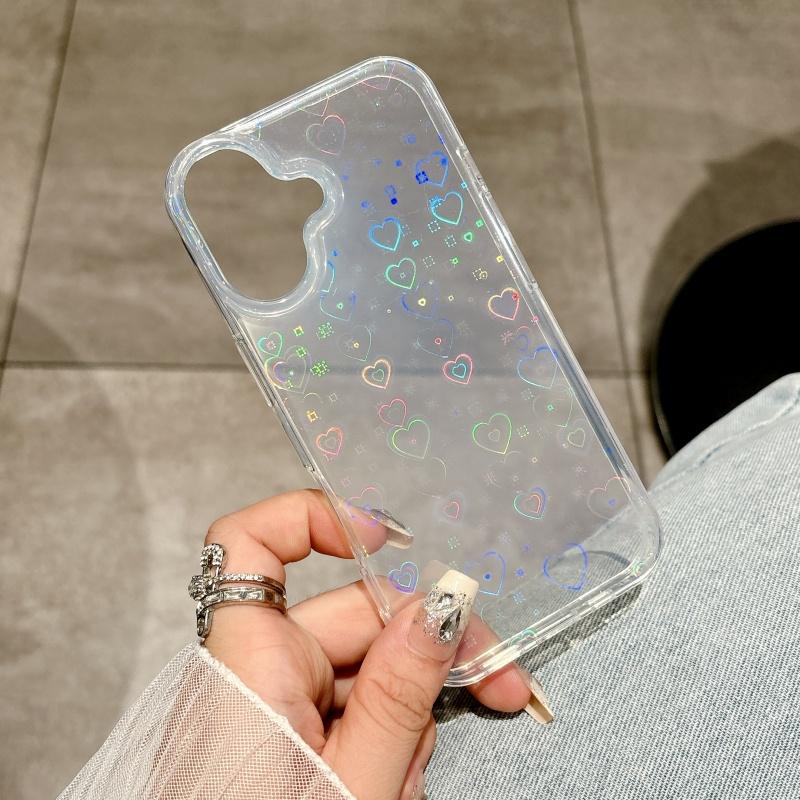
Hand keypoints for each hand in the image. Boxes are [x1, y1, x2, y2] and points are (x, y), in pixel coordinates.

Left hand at [203, 489, 536, 799]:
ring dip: (411, 710)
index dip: (315, 515)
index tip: (388, 532)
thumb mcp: (355, 782)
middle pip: (351, 614)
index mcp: (248, 664)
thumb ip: (401, 691)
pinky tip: (396, 778)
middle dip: (427, 645)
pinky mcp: (294, 728)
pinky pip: (357, 704)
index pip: (252, 541)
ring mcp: (277, 700)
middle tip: (497, 682)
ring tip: (410, 774)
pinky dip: (390, 734)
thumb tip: (445, 600)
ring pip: (367, 667)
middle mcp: (257, 668)